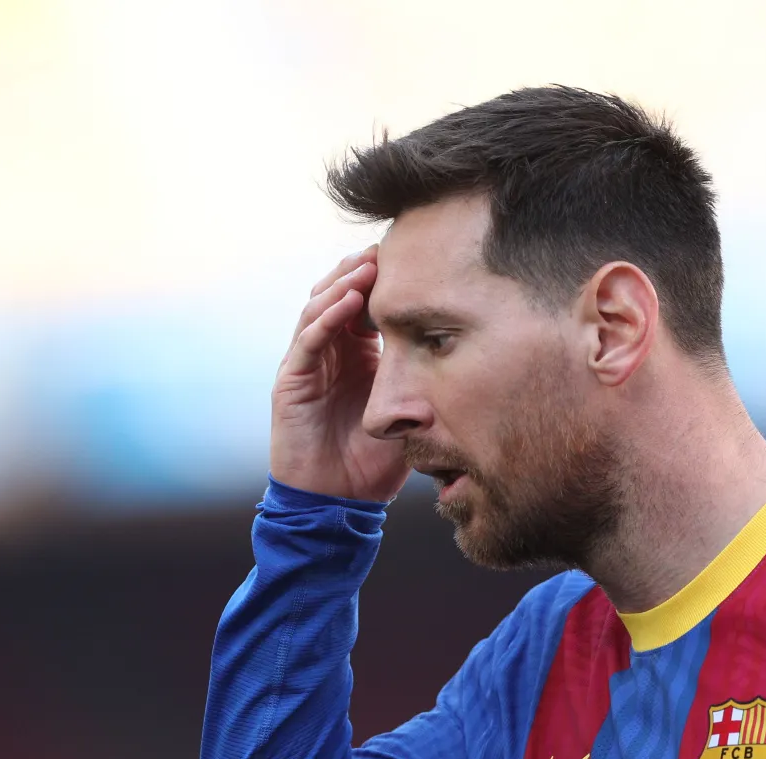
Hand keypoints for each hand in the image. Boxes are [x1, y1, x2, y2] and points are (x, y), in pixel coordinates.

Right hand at [269, 247, 408, 501]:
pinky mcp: (290, 382)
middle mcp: (330, 353)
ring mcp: (308, 365)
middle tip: (387, 248)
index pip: (366, 305)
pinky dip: (325, 319)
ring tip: (367, 266)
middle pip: (339, 295)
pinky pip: (307, 342)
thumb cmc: (374, 463)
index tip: (412, 259)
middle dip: (361, 270)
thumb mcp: (411, 416)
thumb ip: (429, 385)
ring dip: (342, 285)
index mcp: (357, 356)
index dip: (383, 282)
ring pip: (319, 309)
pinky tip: (346, 301)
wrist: (337, 502)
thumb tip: (475, 358)